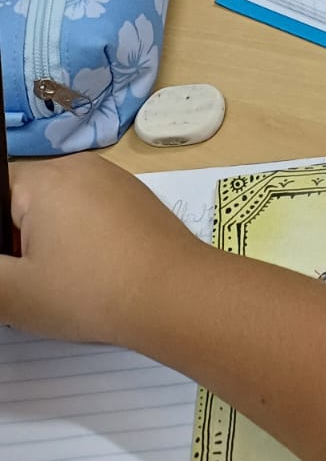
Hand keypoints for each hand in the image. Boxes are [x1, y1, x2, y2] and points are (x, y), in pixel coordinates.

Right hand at [0, 156, 200, 347]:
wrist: (175, 294)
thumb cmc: (90, 290)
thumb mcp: (16, 293)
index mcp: (46, 179)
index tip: (9, 265)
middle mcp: (81, 166)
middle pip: (26, 198)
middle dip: (17, 238)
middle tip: (31, 279)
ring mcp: (115, 179)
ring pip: (60, 206)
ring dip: (49, 239)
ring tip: (62, 280)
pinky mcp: (136, 198)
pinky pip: (92, 209)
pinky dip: (82, 236)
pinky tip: (94, 271)